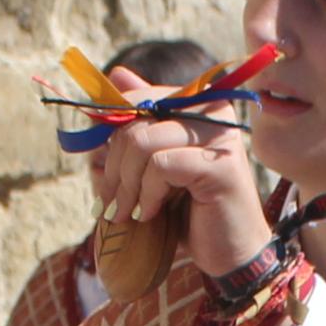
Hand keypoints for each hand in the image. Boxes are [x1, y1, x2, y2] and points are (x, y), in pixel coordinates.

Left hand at [90, 69, 271, 278]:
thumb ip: (135, 124)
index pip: (136, 98)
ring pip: (143, 142)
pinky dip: (147, 195)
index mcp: (196, 103)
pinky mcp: (220, 164)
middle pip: (135, 119)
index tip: (98, 165)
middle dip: (114, 166)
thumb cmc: (188, 209)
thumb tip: (115, 74)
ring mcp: (219, 135)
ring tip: (126, 212)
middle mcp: (212, 110)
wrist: (228, 252)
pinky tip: (150, 213)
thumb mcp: (151, 163)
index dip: (108, 131)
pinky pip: (161, 166)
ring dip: (127, 185)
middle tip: (109, 203)